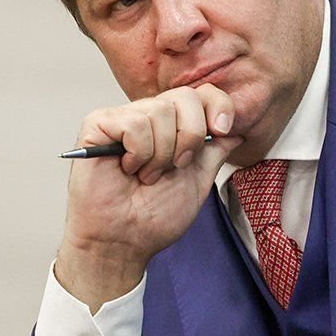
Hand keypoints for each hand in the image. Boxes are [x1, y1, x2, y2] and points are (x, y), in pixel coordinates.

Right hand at [55, 84, 241, 312]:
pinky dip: (138, 152)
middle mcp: (149, 116)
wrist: (124, 241)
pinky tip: (127, 168)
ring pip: (160, 111)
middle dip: (190, 136)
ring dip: (161, 154)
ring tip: (146, 175)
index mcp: (173, 126)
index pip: (201, 94)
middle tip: (176, 166)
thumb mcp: (198, 180)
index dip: (218, 106)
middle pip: (185, 96)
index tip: (222, 130)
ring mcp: (123, 118)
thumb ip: (215, 152)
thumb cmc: (155, 217)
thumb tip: (237, 130)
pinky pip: (134, 123)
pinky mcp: (98, 124)